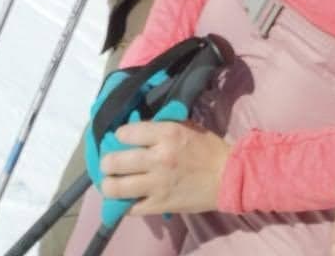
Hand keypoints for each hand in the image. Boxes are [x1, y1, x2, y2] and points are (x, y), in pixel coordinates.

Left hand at [100, 119, 230, 216]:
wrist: (227, 177)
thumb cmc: (208, 148)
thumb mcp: (186, 127)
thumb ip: (161, 127)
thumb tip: (138, 129)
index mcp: (167, 134)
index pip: (126, 133)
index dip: (120, 136)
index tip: (121, 138)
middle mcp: (158, 158)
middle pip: (114, 162)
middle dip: (107, 162)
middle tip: (109, 163)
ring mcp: (157, 184)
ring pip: (116, 188)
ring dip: (109, 185)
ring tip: (112, 182)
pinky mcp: (159, 205)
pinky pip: (130, 208)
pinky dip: (125, 204)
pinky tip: (128, 198)